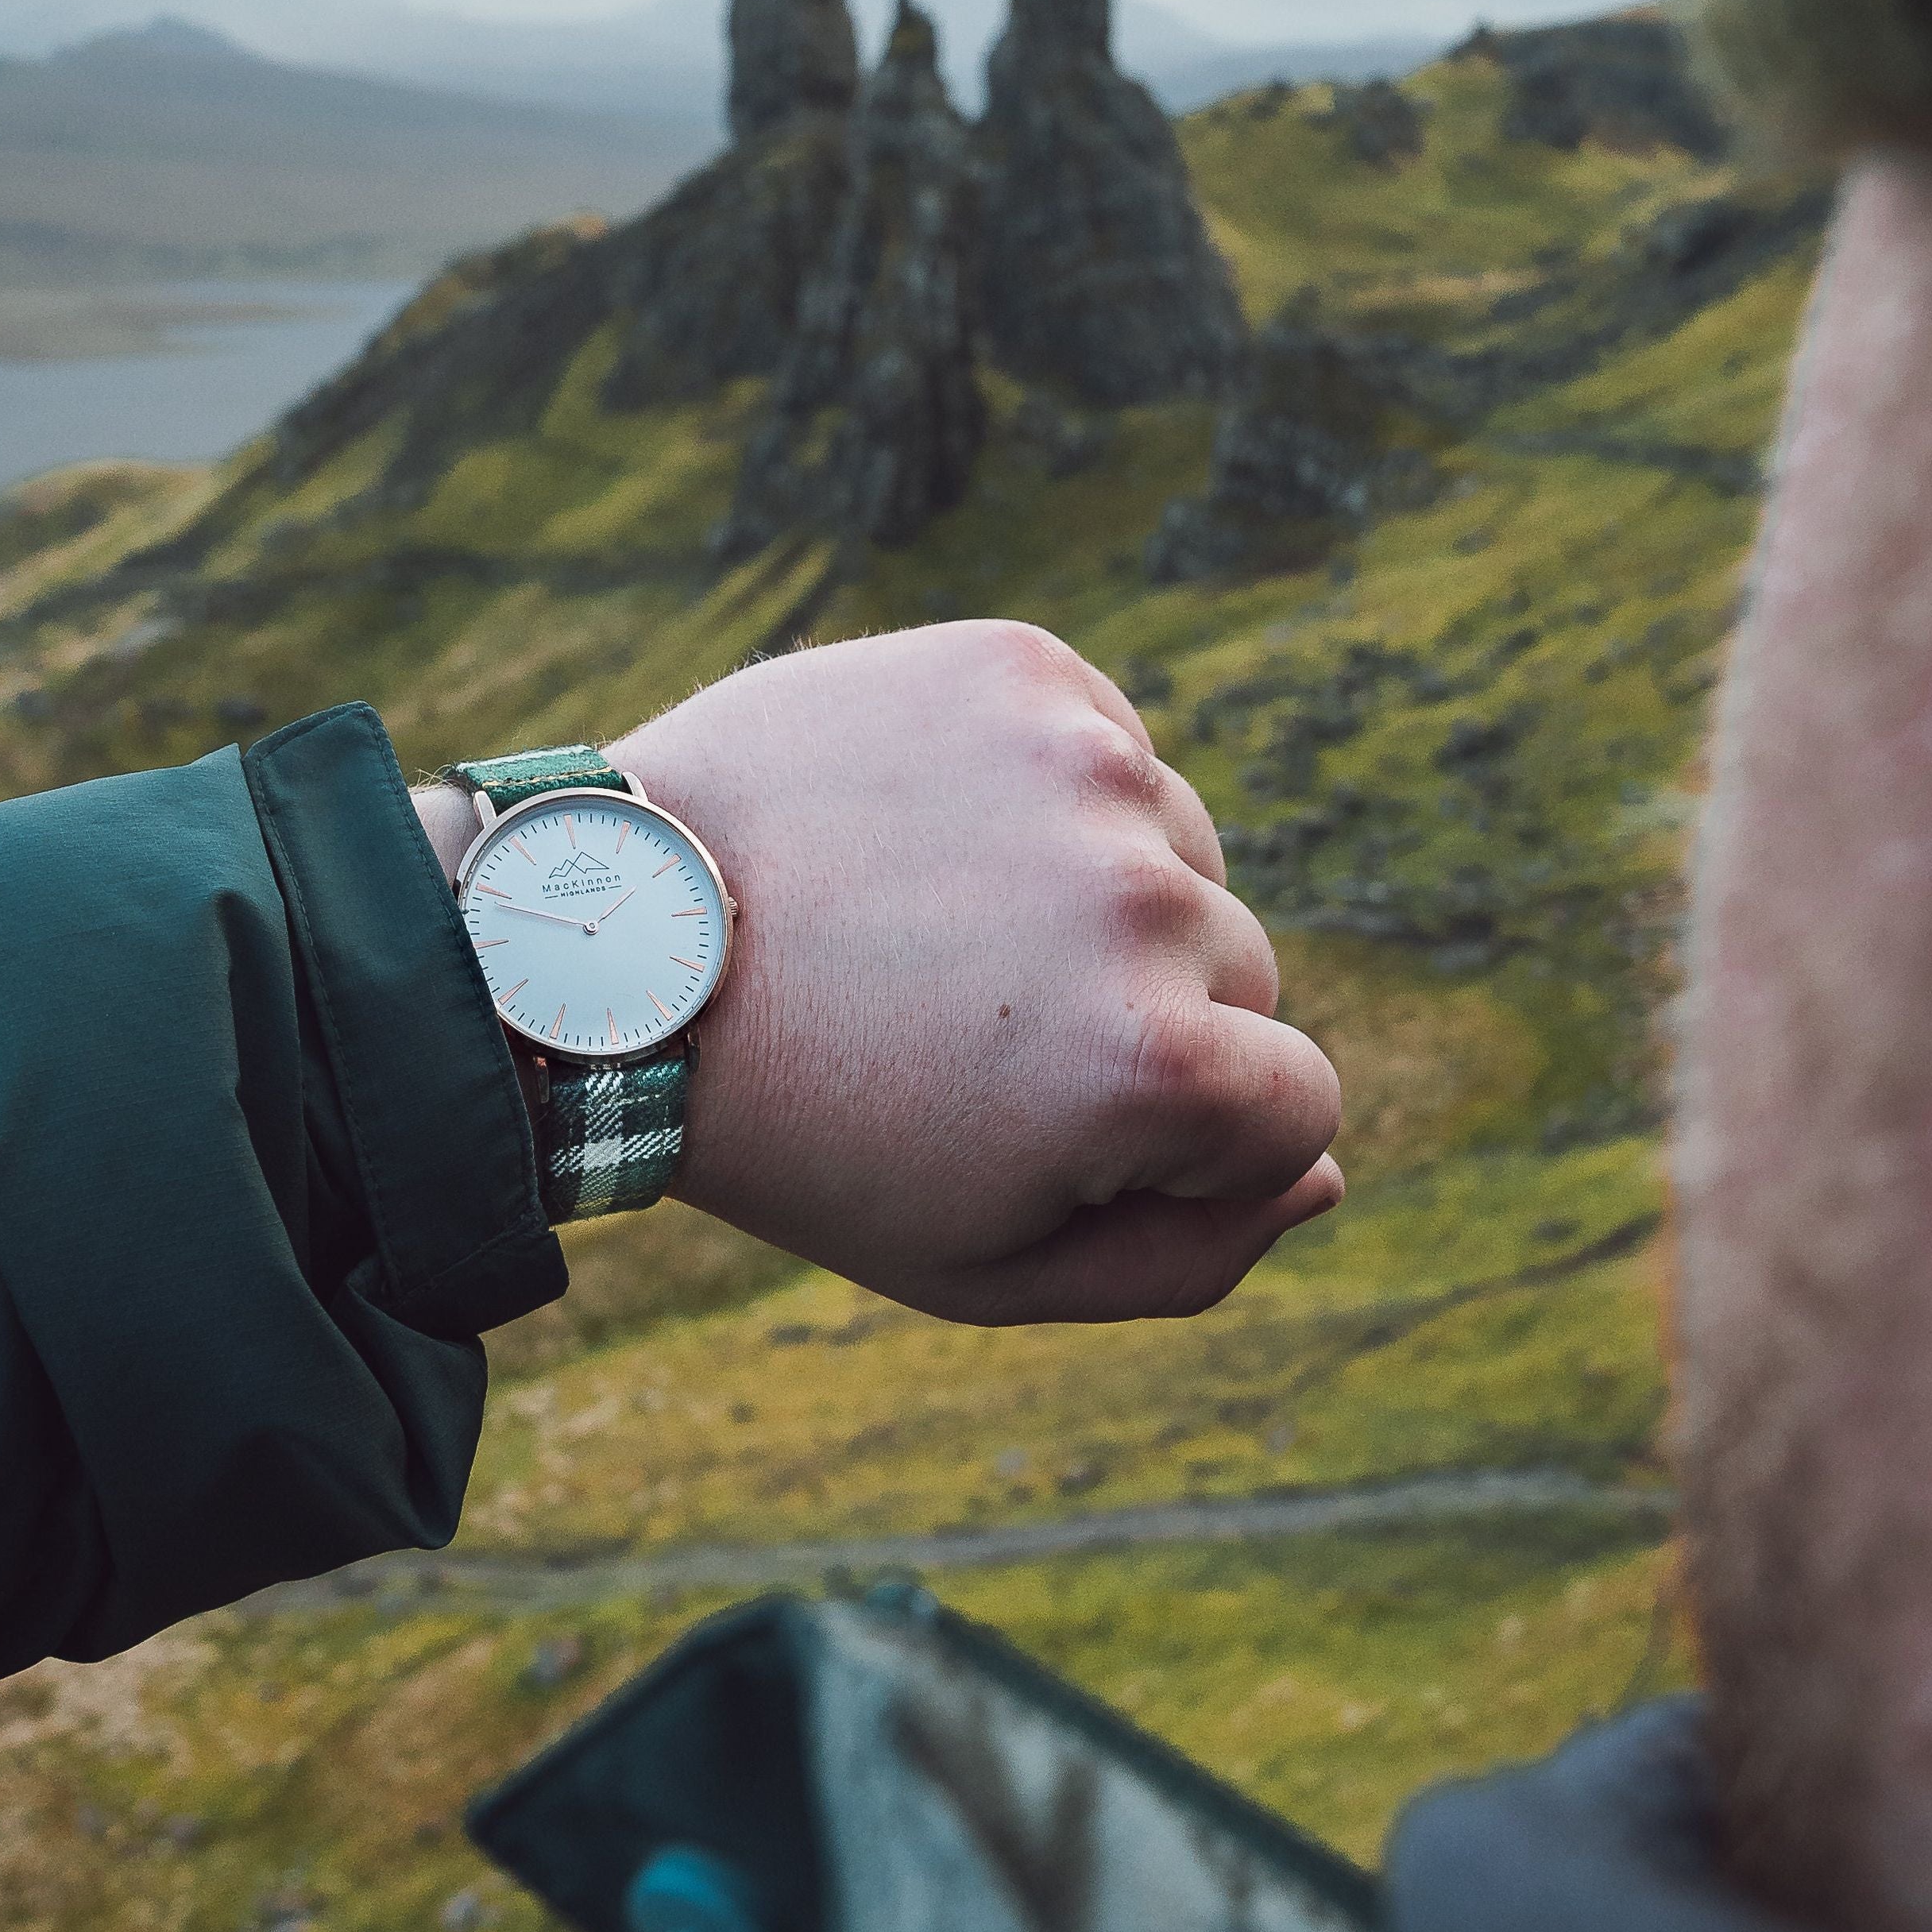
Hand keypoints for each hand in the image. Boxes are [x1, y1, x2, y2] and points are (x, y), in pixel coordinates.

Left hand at [593, 622, 1341, 1323]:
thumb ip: (1184, 1257)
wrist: (611, 947)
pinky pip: (1107, 750)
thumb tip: (1320, 1181)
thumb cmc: (802, 1131)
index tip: (1051, 1125)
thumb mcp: (981, 1263)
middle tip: (960, 1032)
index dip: (1189, 1142)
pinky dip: (1041, 796)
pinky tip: (921, 840)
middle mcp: (1145, 899)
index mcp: (1154, 1065)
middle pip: (1243, 975)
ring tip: (928, 929)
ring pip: (1177, 855)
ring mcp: (1086, 766)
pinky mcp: (1023, 668)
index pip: (1302, 1107)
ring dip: (1095, 897)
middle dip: (1139, 1017)